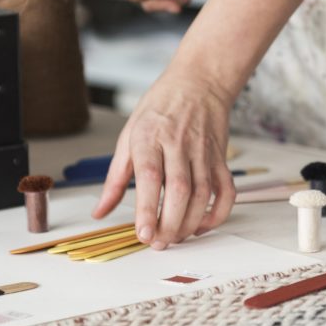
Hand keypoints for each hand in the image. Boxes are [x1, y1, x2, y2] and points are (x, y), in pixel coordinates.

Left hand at [92, 73, 236, 248]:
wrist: (200, 81)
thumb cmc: (160, 108)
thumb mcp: (129, 135)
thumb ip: (115, 177)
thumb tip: (100, 211)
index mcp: (149, 137)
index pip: (150, 176)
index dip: (147, 209)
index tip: (143, 234)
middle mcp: (178, 143)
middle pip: (179, 190)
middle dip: (170, 223)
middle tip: (159, 244)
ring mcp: (203, 151)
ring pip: (203, 194)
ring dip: (191, 222)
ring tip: (176, 238)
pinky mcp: (221, 157)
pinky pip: (226, 190)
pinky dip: (218, 213)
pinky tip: (202, 225)